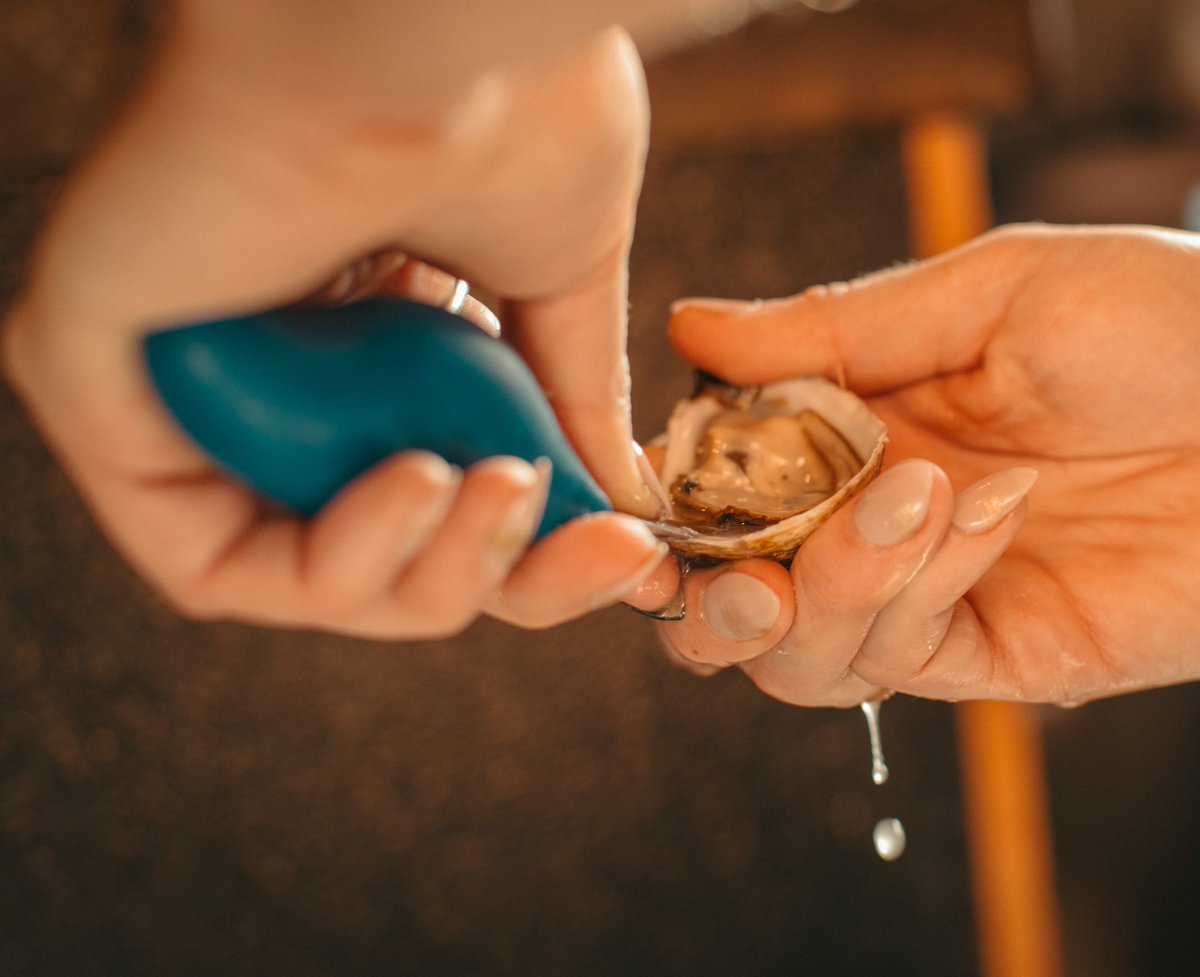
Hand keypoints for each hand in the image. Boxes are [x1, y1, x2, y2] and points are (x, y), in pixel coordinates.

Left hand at [3, 21, 664, 636]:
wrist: (432, 22)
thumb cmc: (500, 106)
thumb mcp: (558, 280)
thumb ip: (563, 398)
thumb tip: (611, 501)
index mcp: (356, 323)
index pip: (427, 493)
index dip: (527, 554)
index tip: (624, 557)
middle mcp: (264, 353)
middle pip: (362, 553)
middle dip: (483, 575)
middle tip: (586, 548)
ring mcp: (179, 371)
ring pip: (290, 571)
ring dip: (426, 576)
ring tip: (500, 490)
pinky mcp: (91, 375)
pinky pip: (198, 556)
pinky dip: (326, 563)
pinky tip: (418, 483)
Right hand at [629, 224, 1199, 704]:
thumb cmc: (1169, 322)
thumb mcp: (988, 289)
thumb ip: (828, 326)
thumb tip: (689, 326)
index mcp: (846, 431)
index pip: (715, 490)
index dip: (664, 503)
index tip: (642, 492)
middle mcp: (865, 526)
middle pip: (731, 605)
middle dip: (707, 603)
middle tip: (736, 573)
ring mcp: (924, 599)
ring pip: (800, 656)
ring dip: (831, 585)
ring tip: (917, 494)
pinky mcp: (993, 659)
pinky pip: (902, 659)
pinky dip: (916, 588)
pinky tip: (987, 512)